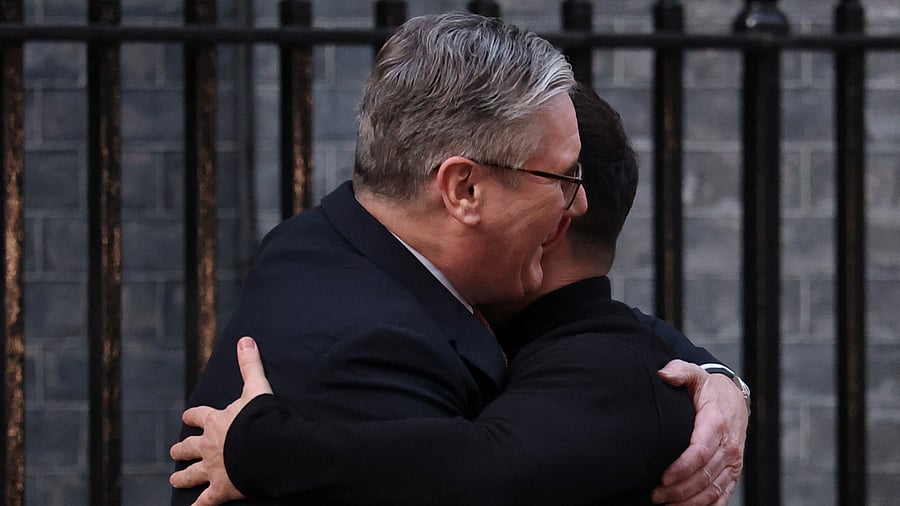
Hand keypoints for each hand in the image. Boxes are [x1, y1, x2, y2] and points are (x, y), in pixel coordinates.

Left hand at [169, 336, 272, 505]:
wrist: (263, 449)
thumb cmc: (260, 419)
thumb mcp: (256, 388)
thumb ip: (250, 365)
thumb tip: (245, 339)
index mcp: (216, 422)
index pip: (199, 416)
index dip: (192, 417)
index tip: (186, 417)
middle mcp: (209, 446)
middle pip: (190, 447)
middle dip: (182, 450)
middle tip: (174, 452)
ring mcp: (213, 469)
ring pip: (192, 474)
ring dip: (183, 476)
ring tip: (174, 479)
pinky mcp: (221, 489)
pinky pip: (206, 501)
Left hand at [652, 360, 747, 504]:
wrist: (734, 398)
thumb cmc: (708, 389)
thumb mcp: (695, 374)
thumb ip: (679, 371)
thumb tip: (664, 373)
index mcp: (717, 423)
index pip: (701, 451)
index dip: (682, 468)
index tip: (662, 477)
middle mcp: (729, 446)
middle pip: (704, 475)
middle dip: (679, 489)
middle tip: (655, 495)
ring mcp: (733, 462)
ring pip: (713, 489)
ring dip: (689, 502)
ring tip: (664, 504)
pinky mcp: (733, 473)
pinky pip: (723, 496)